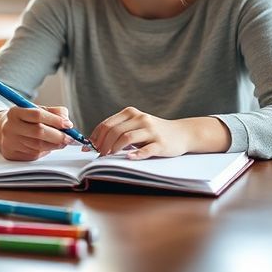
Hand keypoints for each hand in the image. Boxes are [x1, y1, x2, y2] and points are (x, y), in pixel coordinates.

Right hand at [0, 105, 76, 160]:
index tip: (68, 125)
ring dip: (54, 145)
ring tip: (62, 142)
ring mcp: (10, 141)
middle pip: (38, 132)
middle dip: (58, 136)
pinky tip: (47, 147)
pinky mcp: (12, 154)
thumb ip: (54, 112)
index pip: (37, 115)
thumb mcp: (37, 110)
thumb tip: (66, 121)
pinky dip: (45, 151)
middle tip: (69, 138)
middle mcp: (10, 126)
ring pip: (38, 146)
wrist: (5, 130)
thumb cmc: (25, 120)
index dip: (55, 120)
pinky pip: (34, 155)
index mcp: (15, 112)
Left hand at [88, 107, 228, 159]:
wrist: (182, 133)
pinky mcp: (161, 143)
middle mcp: (141, 119)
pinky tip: (128, 158)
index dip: (96, 136)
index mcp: (131, 113)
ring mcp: (151, 131)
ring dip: (114, 148)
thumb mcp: (136, 125)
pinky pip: (146, 149)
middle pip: (115, 131)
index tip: (89, 147)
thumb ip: (119, 129)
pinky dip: (135, 154)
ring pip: (127, 138)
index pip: (107, 124)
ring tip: (108, 156)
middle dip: (103, 144)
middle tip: (98, 154)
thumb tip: (95, 142)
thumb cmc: (154, 131)